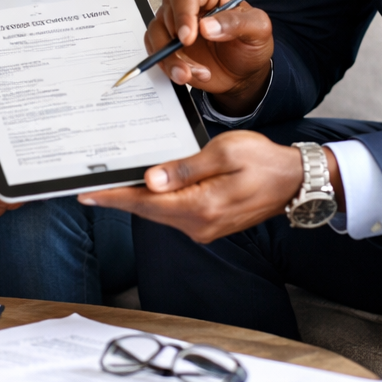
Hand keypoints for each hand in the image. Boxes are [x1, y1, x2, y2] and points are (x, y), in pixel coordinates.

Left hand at [80, 131, 304, 243]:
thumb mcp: (223, 153)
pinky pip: (173, 213)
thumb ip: (184, 169)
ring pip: (159, 213)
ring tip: (109, 183)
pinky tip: (144, 188)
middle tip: (88, 186)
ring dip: (136, 199)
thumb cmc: (263, 160)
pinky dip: (155, 201)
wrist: (295, 181)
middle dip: (118, 197)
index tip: (87, 194)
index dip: (113, 197)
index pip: (145, 203)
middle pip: (147, 211)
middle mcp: (199, 225)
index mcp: (201, 207)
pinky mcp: (208, 223)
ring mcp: (204, 228)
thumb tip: (151, 180)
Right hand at [148, 0, 273, 115]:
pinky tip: (187, 75)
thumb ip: (238, 23)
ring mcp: (173, 24)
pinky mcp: (166, 44)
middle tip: (191, 65)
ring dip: (169, 59)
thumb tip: (207, 26)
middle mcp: (186, 4)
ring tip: (190, 74)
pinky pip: (155, 52)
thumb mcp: (258, 29)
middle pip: (166, 14)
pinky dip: (168, 66)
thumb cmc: (250, 44)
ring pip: (155, 34)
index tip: (187, 38)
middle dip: (175, 44)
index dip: (183, 15)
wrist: (242, 72)